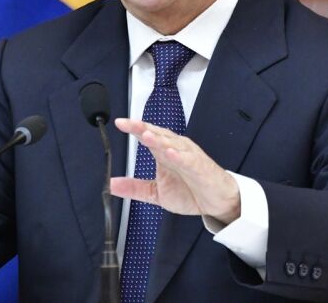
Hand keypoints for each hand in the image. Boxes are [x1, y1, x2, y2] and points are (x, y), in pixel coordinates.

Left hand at [109, 118, 239, 224]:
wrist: (216, 202)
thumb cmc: (190, 191)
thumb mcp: (155, 192)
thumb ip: (134, 188)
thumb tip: (111, 184)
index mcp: (163, 153)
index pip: (147, 136)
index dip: (134, 129)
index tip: (119, 123)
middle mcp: (175, 150)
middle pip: (158, 134)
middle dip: (143, 128)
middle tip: (129, 124)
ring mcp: (188, 156)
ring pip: (172, 143)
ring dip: (159, 139)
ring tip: (146, 135)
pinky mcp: (200, 167)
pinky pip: (189, 160)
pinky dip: (180, 156)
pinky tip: (170, 153)